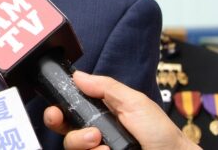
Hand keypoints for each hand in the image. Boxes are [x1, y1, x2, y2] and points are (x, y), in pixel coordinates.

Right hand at [43, 71, 199, 149]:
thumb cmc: (161, 134)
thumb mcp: (135, 103)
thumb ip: (106, 87)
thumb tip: (78, 76)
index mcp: (102, 113)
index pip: (71, 108)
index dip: (58, 107)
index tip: (55, 108)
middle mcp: (96, 133)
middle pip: (63, 127)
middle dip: (57, 122)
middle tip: (61, 119)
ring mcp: (98, 149)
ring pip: (71, 145)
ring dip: (79, 140)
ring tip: (99, 141)